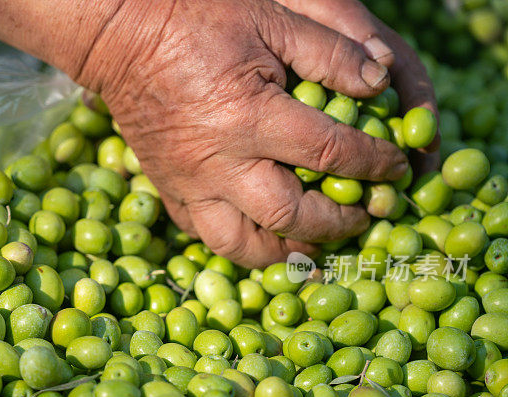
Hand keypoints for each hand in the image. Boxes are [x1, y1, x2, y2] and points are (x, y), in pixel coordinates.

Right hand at [76, 0, 410, 267]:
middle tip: (366, 214)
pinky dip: (241, 243)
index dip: (374, 164)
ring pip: (242, 245)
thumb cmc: (198, 20)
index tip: (396, 168)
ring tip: (316, 242)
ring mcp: (190, 185)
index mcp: (248, 117)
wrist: (122, 35)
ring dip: (287, 251)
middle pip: (291, 216)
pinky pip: (206, 236)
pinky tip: (264, 232)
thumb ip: (330, 52)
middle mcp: (219, 163)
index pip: (329, 153)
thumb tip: (381, 83)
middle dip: (339, 223)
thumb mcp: (271, 20)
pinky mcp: (170, 190)